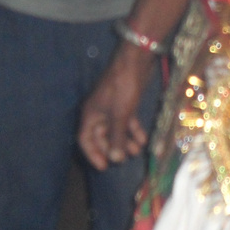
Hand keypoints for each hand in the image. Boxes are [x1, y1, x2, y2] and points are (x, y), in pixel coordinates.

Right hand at [79, 45, 152, 170]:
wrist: (136, 61)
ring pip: (116, 130)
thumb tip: (115, 159)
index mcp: (90, 113)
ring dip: (125, 141)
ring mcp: (112, 108)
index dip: (93, 154)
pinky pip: (127, 122)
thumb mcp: (119, 114)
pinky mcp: (125, 103)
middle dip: (113, 148)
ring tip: (137, 150)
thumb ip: (116, 137)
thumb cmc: (123, 86)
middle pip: (101, 137)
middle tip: (124, 159)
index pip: (85, 138)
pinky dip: (134, 131)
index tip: (104, 167)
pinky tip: (143, 139)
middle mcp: (99, 112)